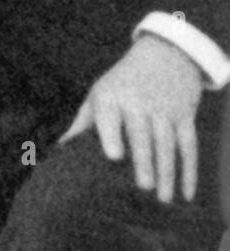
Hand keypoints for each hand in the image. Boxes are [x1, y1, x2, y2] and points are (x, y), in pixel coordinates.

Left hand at [58, 35, 203, 202]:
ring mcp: (164, 109)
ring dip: (167, 172)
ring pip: (167, 144)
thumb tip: (61, 149)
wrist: (164, 53)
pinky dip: (190, 170)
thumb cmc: (122, 82)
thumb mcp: (99, 93)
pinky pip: (189, 145)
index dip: (112, 135)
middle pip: (142, 135)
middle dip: (144, 161)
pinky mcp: (185, 115)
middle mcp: (138, 102)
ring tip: (162, 197)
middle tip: (142, 187)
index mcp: (111, 96)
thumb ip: (83, 122)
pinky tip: (186, 193)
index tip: (114, 156)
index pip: (111, 116)